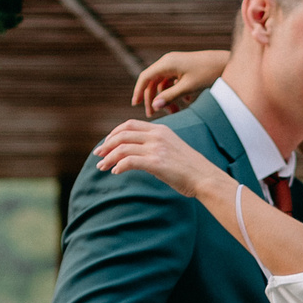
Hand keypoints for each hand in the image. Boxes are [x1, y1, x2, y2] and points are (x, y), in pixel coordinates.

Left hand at [93, 120, 225, 198]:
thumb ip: (156, 146)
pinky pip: (129, 161)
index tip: (106, 143)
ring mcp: (156, 148)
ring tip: (101, 167)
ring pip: (123, 147)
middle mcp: (157, 135)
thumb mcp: (172, 149)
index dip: (114, 133)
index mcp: (160, 129)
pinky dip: (118, 166)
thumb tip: (137, 156)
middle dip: (106, 145)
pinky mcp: (156, 162)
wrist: (205, 177)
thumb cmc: (190, 168)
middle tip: (97, 155)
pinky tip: (115, 172)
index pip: (129, 124)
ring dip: (108, 157)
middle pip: (122, 134)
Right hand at [131, 50, 229, 115]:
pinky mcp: (184, 69)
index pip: (145, 77)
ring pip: (163, 84)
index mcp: (167, 63)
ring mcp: (176, 65)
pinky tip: (186, 102)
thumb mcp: (188, 88)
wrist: (226, 63)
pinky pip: (173, 83)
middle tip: (153, 115)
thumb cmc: (207, 73)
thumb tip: (154, 106)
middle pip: (153, 82)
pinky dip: (175, 93)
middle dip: (153, 99)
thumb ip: (170, 97)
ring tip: (175, 112)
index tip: (135, 105)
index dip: (138, 91)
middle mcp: (169, 62)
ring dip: (166, 98)